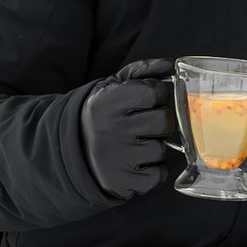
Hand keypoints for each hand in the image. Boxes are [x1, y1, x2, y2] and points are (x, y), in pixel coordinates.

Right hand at [80, 59, 177, 198]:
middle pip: (164, 122)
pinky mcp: (123, 182)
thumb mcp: (114, 86)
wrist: (74, 151)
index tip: (149, 100)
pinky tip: (138, 163)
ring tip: (137, 144)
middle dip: (160, 122)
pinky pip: (158, 175)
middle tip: (144, 124)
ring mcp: (116, 158)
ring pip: (161, 149)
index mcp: (107, 102)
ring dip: (155, 147)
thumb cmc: (103, 115)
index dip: (158, 95)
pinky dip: (154, 171)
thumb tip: (173, 64)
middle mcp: (110, 129)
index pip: (155, 93)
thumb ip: (144, 71)